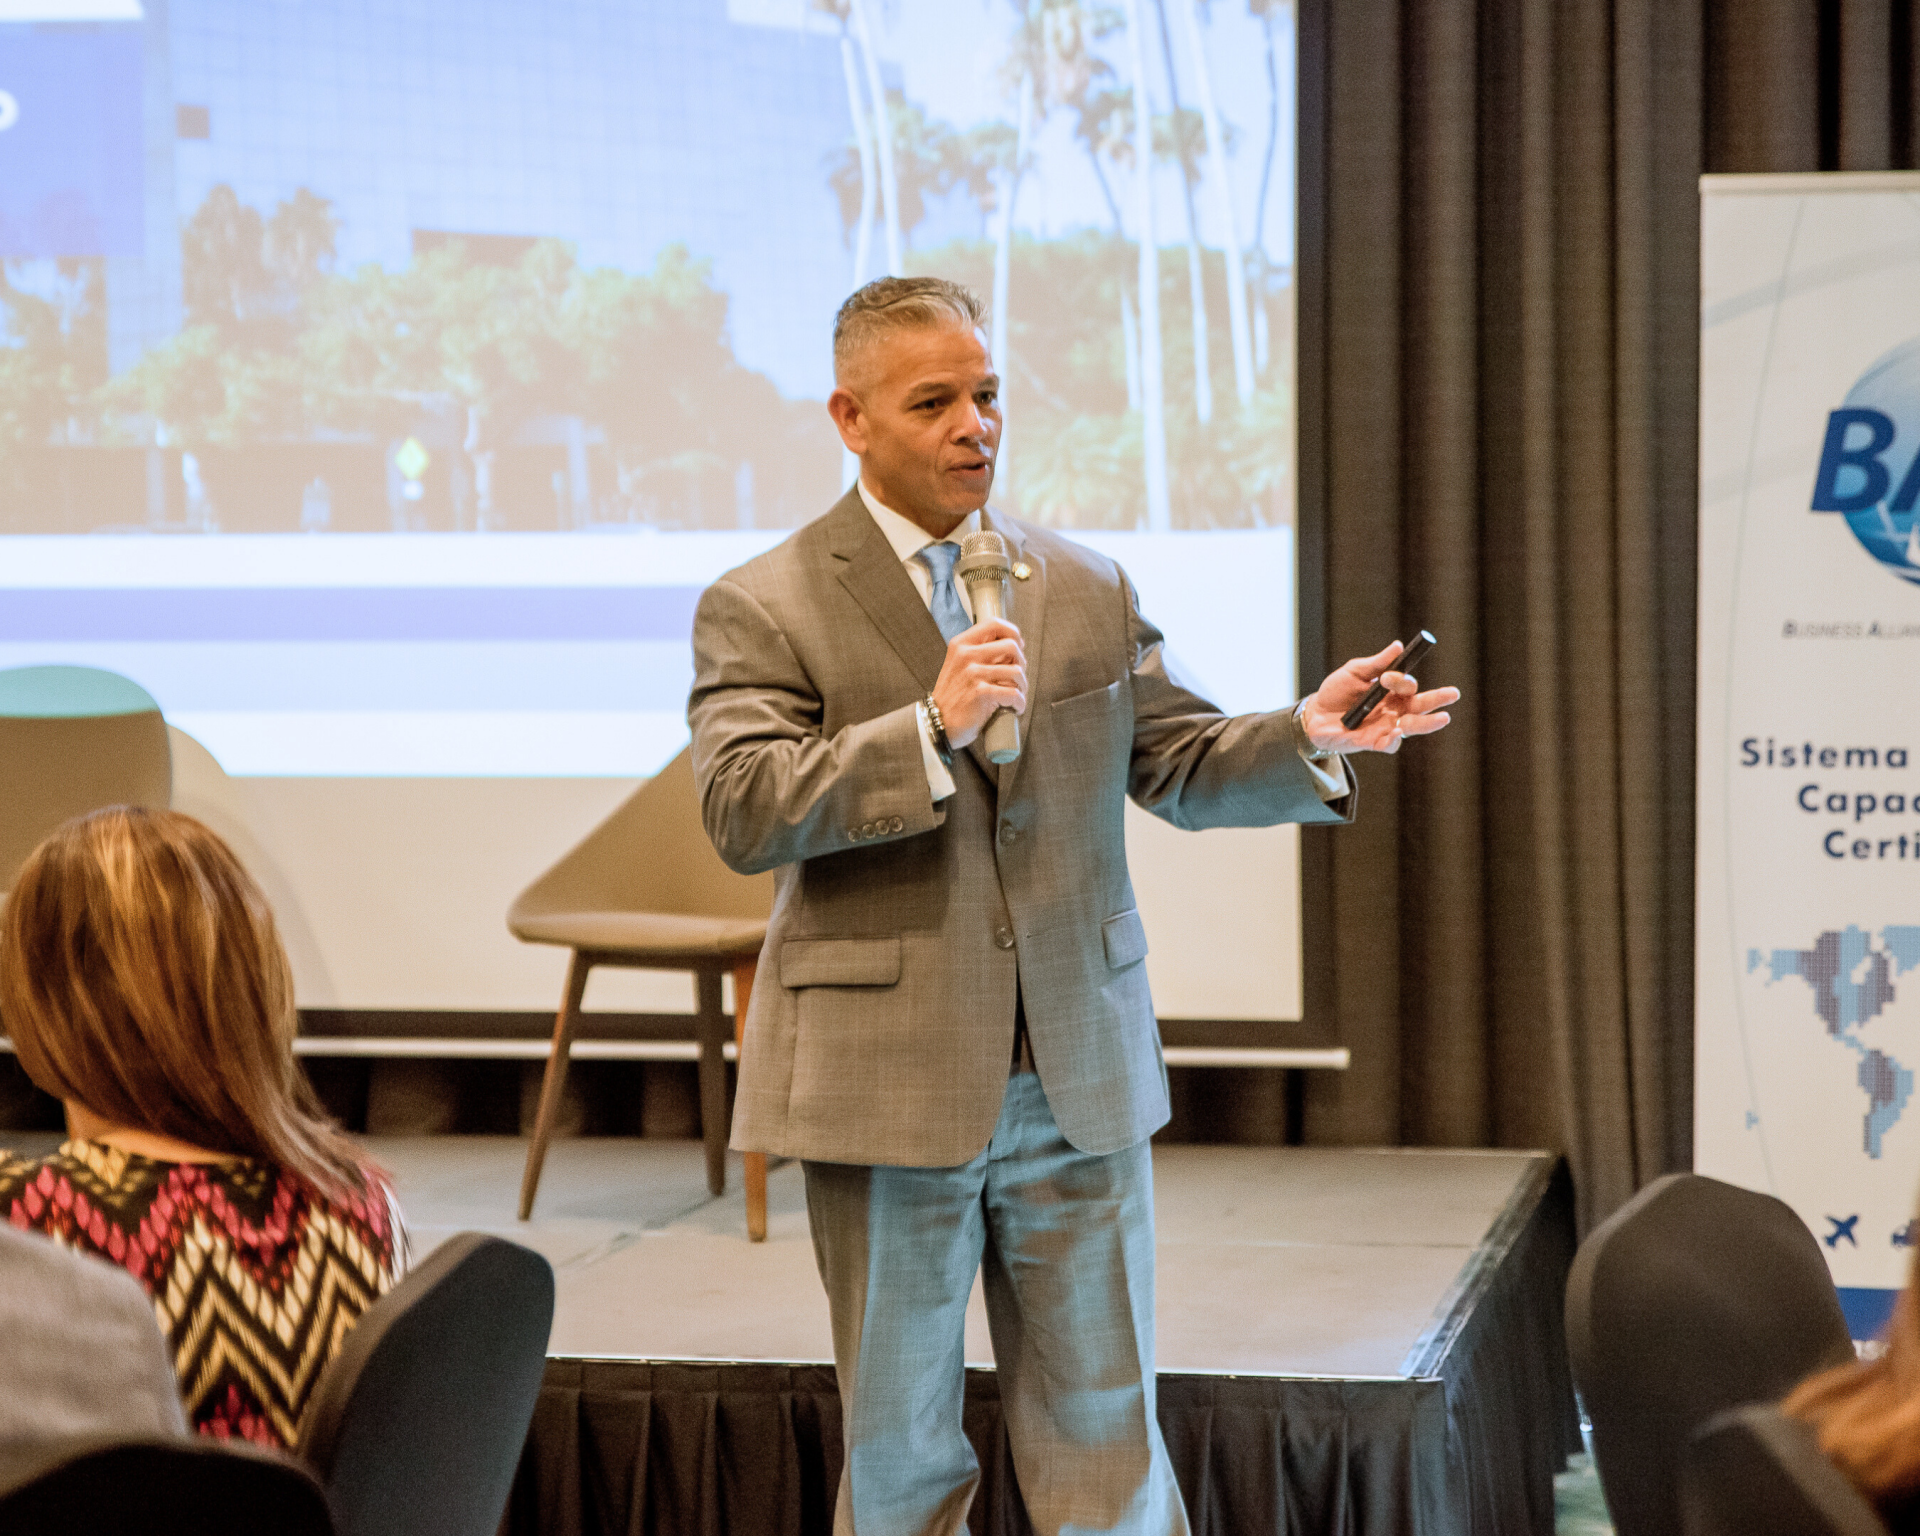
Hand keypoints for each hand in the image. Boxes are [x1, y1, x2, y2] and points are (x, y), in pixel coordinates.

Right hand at [932, 617, 1026, 749]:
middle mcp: (966, 655)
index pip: (994, 623)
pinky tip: (1016, 707)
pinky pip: (1013, 693)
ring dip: (1022, 686)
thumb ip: (980, 653)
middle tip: (1017, 675)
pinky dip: (1019, 703)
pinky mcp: (981, 693)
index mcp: (961, 644)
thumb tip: (1012, 647)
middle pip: (1011, 646)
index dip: (1013, 633)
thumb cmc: (953, 696)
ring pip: (1016, 671)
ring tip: (1017, 694)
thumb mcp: (959, 665)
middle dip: (1021, 662)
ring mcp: (973, 673)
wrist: (938, 722)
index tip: (1018, 645)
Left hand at [1297, 639, 1458, 755]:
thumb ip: (1376, 663)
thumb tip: (1398, 646)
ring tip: (1442, 718)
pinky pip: (1389, 745)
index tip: (1387, 677)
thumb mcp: (1354, 672)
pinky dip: (1394, 740)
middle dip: (1438, 700)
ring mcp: (1385, 727)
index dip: (1402, 681)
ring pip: (1411, 727)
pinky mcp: (1372, 742)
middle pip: (1420, 706)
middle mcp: (1394, 710)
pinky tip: (1397, 733)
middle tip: (1453, 694)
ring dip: (1426, 723)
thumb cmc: (1336, 691)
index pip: (1408, 686)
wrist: (1314, 714)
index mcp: (1392, 692)